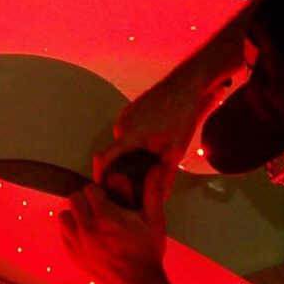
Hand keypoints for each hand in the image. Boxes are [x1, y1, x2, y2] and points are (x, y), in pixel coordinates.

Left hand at [59, 180, 166, 283]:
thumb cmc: (147, 251)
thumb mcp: (154, 220)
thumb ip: (153, 191)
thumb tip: (157, 167)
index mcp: (106, 216)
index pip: (90, 189)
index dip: (100, 191)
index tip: (108, 199)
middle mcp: (88, 229)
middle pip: (74, 199)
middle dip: (86, 201)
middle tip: (99, 209)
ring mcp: (78, 244)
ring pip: (64, 216)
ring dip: (75, 215)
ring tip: (90, 222)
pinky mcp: (74, 256)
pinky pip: (63, 235)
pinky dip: (72, 232)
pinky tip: (87, 236)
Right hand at [94, 79, 200, 201]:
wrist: (185, 85)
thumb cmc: (181, 116)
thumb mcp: (175, 151)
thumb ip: (166, 176)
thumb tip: (160, 199)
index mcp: (129, 135)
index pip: (102, 159)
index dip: (98, 176)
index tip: (100, 189)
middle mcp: (121, 125)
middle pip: (114, 154)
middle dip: (122, 169)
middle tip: (136, 182)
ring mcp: (124, 116)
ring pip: (122, 144)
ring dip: (130, 156)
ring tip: (148, 164)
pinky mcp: (130, 110)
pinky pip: (127, 133)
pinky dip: (134, 144)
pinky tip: (151, 147)